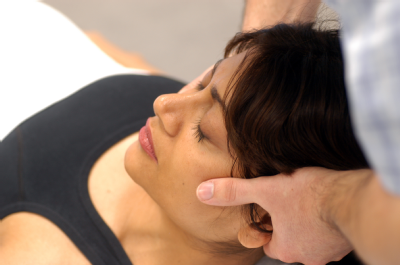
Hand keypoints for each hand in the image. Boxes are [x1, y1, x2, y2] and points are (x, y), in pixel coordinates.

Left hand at [196, 167, 352, 264]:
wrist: (350, 197)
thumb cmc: (309, 196)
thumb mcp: (265, 189)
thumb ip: (234, 192)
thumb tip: (203, 192)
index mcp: (284, 247)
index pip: (268, 242)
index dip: (266, 225)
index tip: (269, 210)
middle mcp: (307, 255)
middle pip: (289, 240)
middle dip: (287, 223)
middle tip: (289, 202)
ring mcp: (328, 251)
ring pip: (310, 237)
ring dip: (306, 221)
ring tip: (307, 200)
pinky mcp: (345, 241)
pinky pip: (329, 233)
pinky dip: (324, 221)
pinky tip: (325, 203)